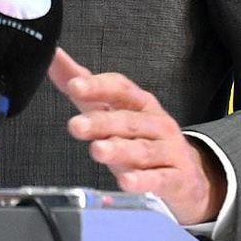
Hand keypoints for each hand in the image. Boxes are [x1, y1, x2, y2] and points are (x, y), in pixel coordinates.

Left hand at [48, 48, 224, 225]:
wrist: (187, 176)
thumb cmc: (143, 139)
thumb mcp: (115, 113)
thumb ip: (85, 90)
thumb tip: (53, 58)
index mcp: (141, 104)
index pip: (120, 88)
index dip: (98, 86)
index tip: (74, 85)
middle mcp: (156, 124)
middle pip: (128, 120)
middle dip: (101, 122)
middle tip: (76, 125)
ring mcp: (169, 151)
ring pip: (142, 149)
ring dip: (119, 150)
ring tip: (97, 150)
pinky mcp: (177, 179)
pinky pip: (160, 179)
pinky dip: (143, 181)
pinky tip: (126, 182)